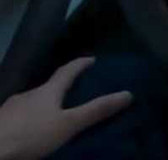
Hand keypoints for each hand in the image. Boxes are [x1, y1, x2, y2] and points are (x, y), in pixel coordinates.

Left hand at [0, 57, 132, 159]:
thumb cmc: (31, 134)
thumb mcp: (68, 124)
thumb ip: (96, 111)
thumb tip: (128, 93)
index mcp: (47, 91)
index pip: (67, 71)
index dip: (80, 64)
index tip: (92, 59)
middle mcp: (28, 94)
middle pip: (49, 87)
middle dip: (62, 89)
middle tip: (77, 93)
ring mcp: (11, 108)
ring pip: (33, 102)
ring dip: (45, 105)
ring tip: (56, 115)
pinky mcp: (1, 122)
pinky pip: (21, 116)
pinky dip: (31, 118)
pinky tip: (33, 129)